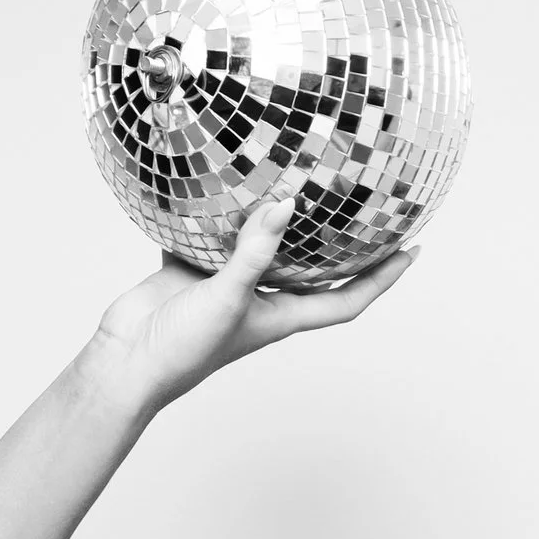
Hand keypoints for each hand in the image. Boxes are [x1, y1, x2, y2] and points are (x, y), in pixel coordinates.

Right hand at [80, 196, 416, 412]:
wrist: (125, 362)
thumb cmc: (184, 349)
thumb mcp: (228, 299)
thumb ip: (257, 252)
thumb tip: (288, 204)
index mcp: (282, 316)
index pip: (347, 299)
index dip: (382, 279)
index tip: (412, 250)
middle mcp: (260, 299)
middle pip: (312, 268)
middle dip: (338, 241)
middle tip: (361, 201)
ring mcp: (225, 284)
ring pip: (259, 244)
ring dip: (274, 216)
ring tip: (295, 175)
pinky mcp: (190, 270)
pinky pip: (209, 233)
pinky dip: (213, 210)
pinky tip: (217, 177)